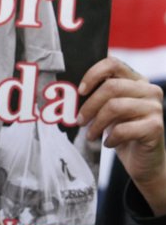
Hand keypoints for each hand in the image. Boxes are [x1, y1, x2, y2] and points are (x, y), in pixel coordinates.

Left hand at [78, 56, 165, 215]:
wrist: (144, 161)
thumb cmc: (122, 131)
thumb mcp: (108, 109)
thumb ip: (98, 95)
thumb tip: (69, 90)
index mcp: (136, 80)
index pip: (113, 63)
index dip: (92, 74)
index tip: (79, 91)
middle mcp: (149, 90)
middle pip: (111, 86)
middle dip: (89, 105)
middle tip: (79, 120)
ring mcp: (155, 107)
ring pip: (115, 106)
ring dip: (97, 124)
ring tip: (90, 135)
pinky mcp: (156, 127)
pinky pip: (124, 129)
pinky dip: (110, 138)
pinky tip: (108, 143)